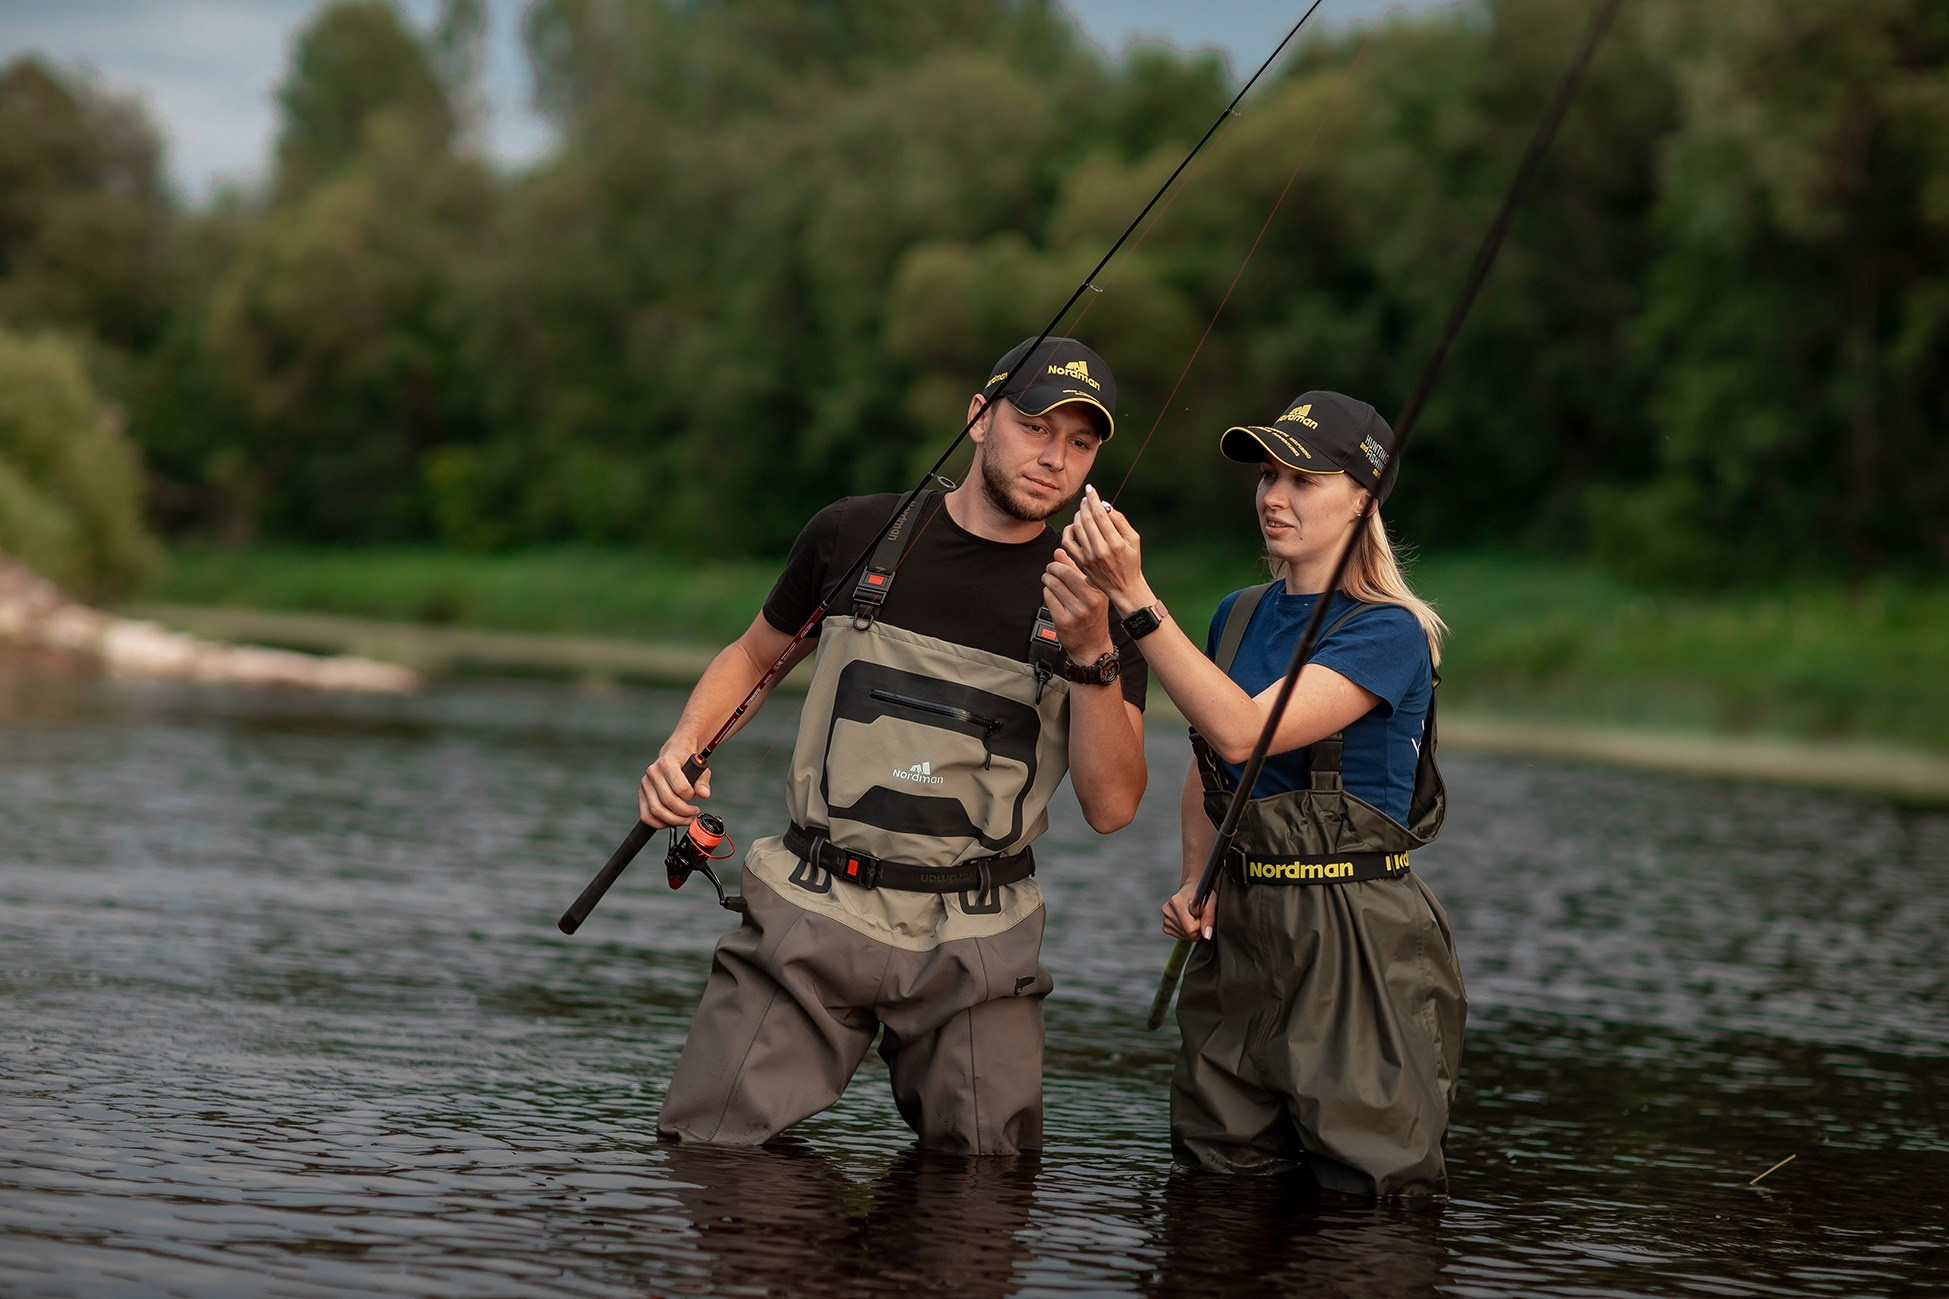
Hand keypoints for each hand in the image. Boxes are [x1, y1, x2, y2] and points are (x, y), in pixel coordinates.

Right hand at [638, 747, 711, 828]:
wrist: (673, 755)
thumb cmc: (686, 762)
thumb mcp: (700, 768)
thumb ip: (702, 782)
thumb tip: (704, 794)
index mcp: (668, 763)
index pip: (680, 787)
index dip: (690, 796)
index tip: (694, 796)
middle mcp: (653, 772)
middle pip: (667, 801)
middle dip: (683, 812)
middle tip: (693, 812)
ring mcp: (645, 784)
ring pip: (656, 811)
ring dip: (673, 820)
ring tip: (684, 819)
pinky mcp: (642, 794)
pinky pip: (646, 815)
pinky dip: (659, 823)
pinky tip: (670, 821)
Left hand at [1042, 548, 1113, 660]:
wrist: (1092, 646)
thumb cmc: (1093, 618)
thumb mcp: (1091, 592)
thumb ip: (1075, 571)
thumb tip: (1059, 552)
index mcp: (1098, 591)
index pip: (1078, 568)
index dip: (1063, 561)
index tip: (1058, 560)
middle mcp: (1090, 601)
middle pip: (1064, 574)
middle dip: (1052, 568)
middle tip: (1050, 568)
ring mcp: (1077, 612)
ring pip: (1054, 586)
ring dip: (1047, 580)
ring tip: (1048, 579)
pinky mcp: (1064, 621)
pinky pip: (1049, 599)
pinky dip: (1046, 593)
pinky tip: (1050, 594)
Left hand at [1060, 484, 1147, 611]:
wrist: (1123, 587)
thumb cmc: (1131, 560)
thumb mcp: (1134, 539)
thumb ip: (1120, 521)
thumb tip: (1105, 505)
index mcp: (1116, 542)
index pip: (1100, 514)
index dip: (1094, 499)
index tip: (1090, 489)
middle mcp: (1101, 549)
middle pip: (1087, 519)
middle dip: (1085, 504)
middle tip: (1086, 498)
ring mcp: (1088, 557)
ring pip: (1077, 528)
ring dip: (1078, 514)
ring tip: (1083, 510)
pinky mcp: (1080, 562)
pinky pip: (1068, 542)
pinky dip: (1069, 530)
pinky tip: (1075, 525)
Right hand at [1161, 879, 1215, 940]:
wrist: (1192, 890)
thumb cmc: (1201, 895)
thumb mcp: (1210, 903)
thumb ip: (1209, 918)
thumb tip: (1207, 934)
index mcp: (1176, 902)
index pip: (1190, 928)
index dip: (1200, 925)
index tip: (1202, 916)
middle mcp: (1167, 909)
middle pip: (1187, 933)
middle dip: (1196, 928)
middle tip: (1198, 916)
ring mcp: (1165, 917)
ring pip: (1183, 936)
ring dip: (1191, 930)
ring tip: (1193, 917)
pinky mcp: (1165, 925)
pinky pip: (1179, 936)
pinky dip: (1186, 932)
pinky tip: (1187, 921)